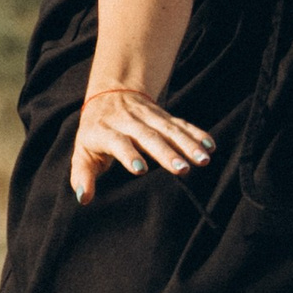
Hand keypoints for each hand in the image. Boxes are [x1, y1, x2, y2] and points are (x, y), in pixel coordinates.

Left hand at [70, 83, 213, 203]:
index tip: (141, 170)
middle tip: (182, 169)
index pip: (117, 142)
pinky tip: (210, 145)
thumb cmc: (95, 131)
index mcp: (105, 130)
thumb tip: (84, 198)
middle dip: (166, 152)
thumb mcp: (82, 152)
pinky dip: (196, 133)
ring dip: (188, 144)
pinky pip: (181, 124)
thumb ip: (82, 176)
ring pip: (169, 129)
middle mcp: (127, 121)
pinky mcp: (163, 115)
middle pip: (148, 136)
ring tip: (203, 160)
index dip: (128, 154)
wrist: (109, 94)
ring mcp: (147, 116)